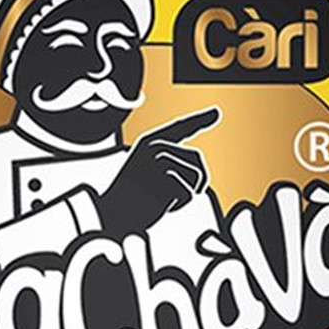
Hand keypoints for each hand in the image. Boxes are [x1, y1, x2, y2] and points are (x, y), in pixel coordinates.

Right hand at [96, 108, 219, 236]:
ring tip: (162, 199)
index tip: (216, 112)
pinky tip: (160, 206)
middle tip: (173, 196)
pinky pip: (189, 193)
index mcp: (150, 142)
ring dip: (185, 195)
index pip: (181, 127)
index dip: (200, 119)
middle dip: (195, 182)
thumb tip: (198, 170)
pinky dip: (179, 205)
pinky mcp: (165, 176)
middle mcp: (156, 145)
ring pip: (196, 177)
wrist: (112, 216)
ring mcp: (159, 159)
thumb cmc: (132, 199)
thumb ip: (171, 166)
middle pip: (197, 159)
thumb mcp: (150, 175)